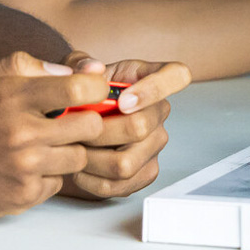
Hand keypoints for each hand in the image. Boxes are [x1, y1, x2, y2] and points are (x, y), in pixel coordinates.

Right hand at [0, 51, 109, 224]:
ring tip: (41, 146)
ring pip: (79, 157)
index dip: (96, 88)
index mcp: (12, 96)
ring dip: (67, 151)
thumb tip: (72, 69)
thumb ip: (24, 66)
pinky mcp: (23, 196)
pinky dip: (47, 176)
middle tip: (69, 121)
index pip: (81, 88)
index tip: (91, 92)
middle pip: (92, 126)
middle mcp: (23, 133)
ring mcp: (25, 168)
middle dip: (86, 121)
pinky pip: (58, 184)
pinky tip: (23, 168)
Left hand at [54, 57, 190, 199]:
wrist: (74, 124)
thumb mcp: (73, 70)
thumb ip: (78, 64)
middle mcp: (158, 111)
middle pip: (140, 127)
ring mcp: (155, 144)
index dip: (153, 90)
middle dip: (98, 132)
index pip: (176, 75)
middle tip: (74, 129)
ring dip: (90, 159)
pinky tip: (78, 166)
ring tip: (72, 148)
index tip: (122, 101)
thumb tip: (92, 68)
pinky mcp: (145, 172)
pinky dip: (90, 179)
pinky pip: (118, 185)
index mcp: (149, 76)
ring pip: (125, 163)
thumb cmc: (81, 93)